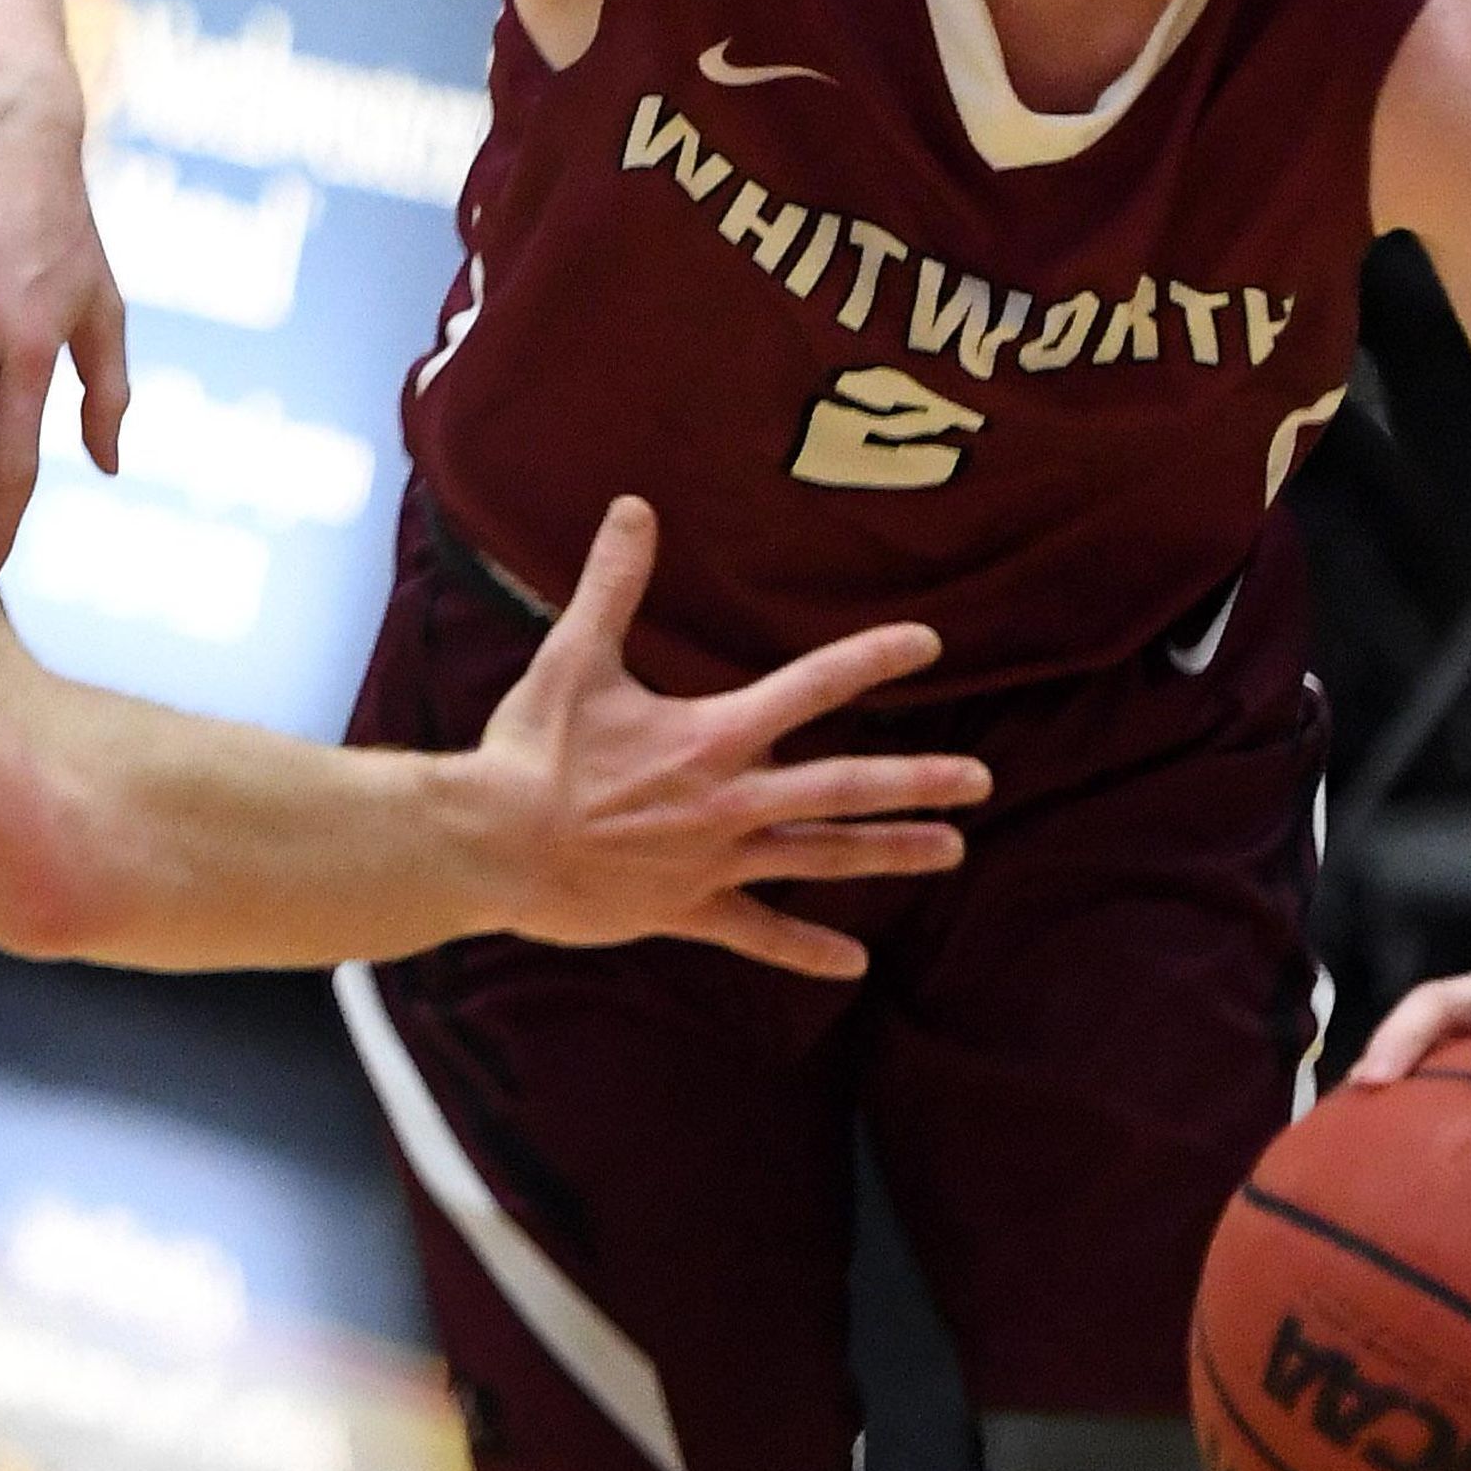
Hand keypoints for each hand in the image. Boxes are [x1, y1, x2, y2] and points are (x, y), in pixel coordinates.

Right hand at [466, 497, 990, 973]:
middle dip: (917, 782)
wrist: (488, 845)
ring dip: (889, 854)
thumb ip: (614, 581)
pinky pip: (758, 933)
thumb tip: (634, 506)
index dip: (873, 661)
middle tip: (982, 781)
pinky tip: (853, 964)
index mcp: (713, 735)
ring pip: (821, 858)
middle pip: (843, 787)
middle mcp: (730, 800)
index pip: (812, 687)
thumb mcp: (574, 655)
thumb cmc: (531, 748)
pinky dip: (804, 949)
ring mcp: (715, 861)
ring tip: (951, 851)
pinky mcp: (688, 911)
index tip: (928, 645)